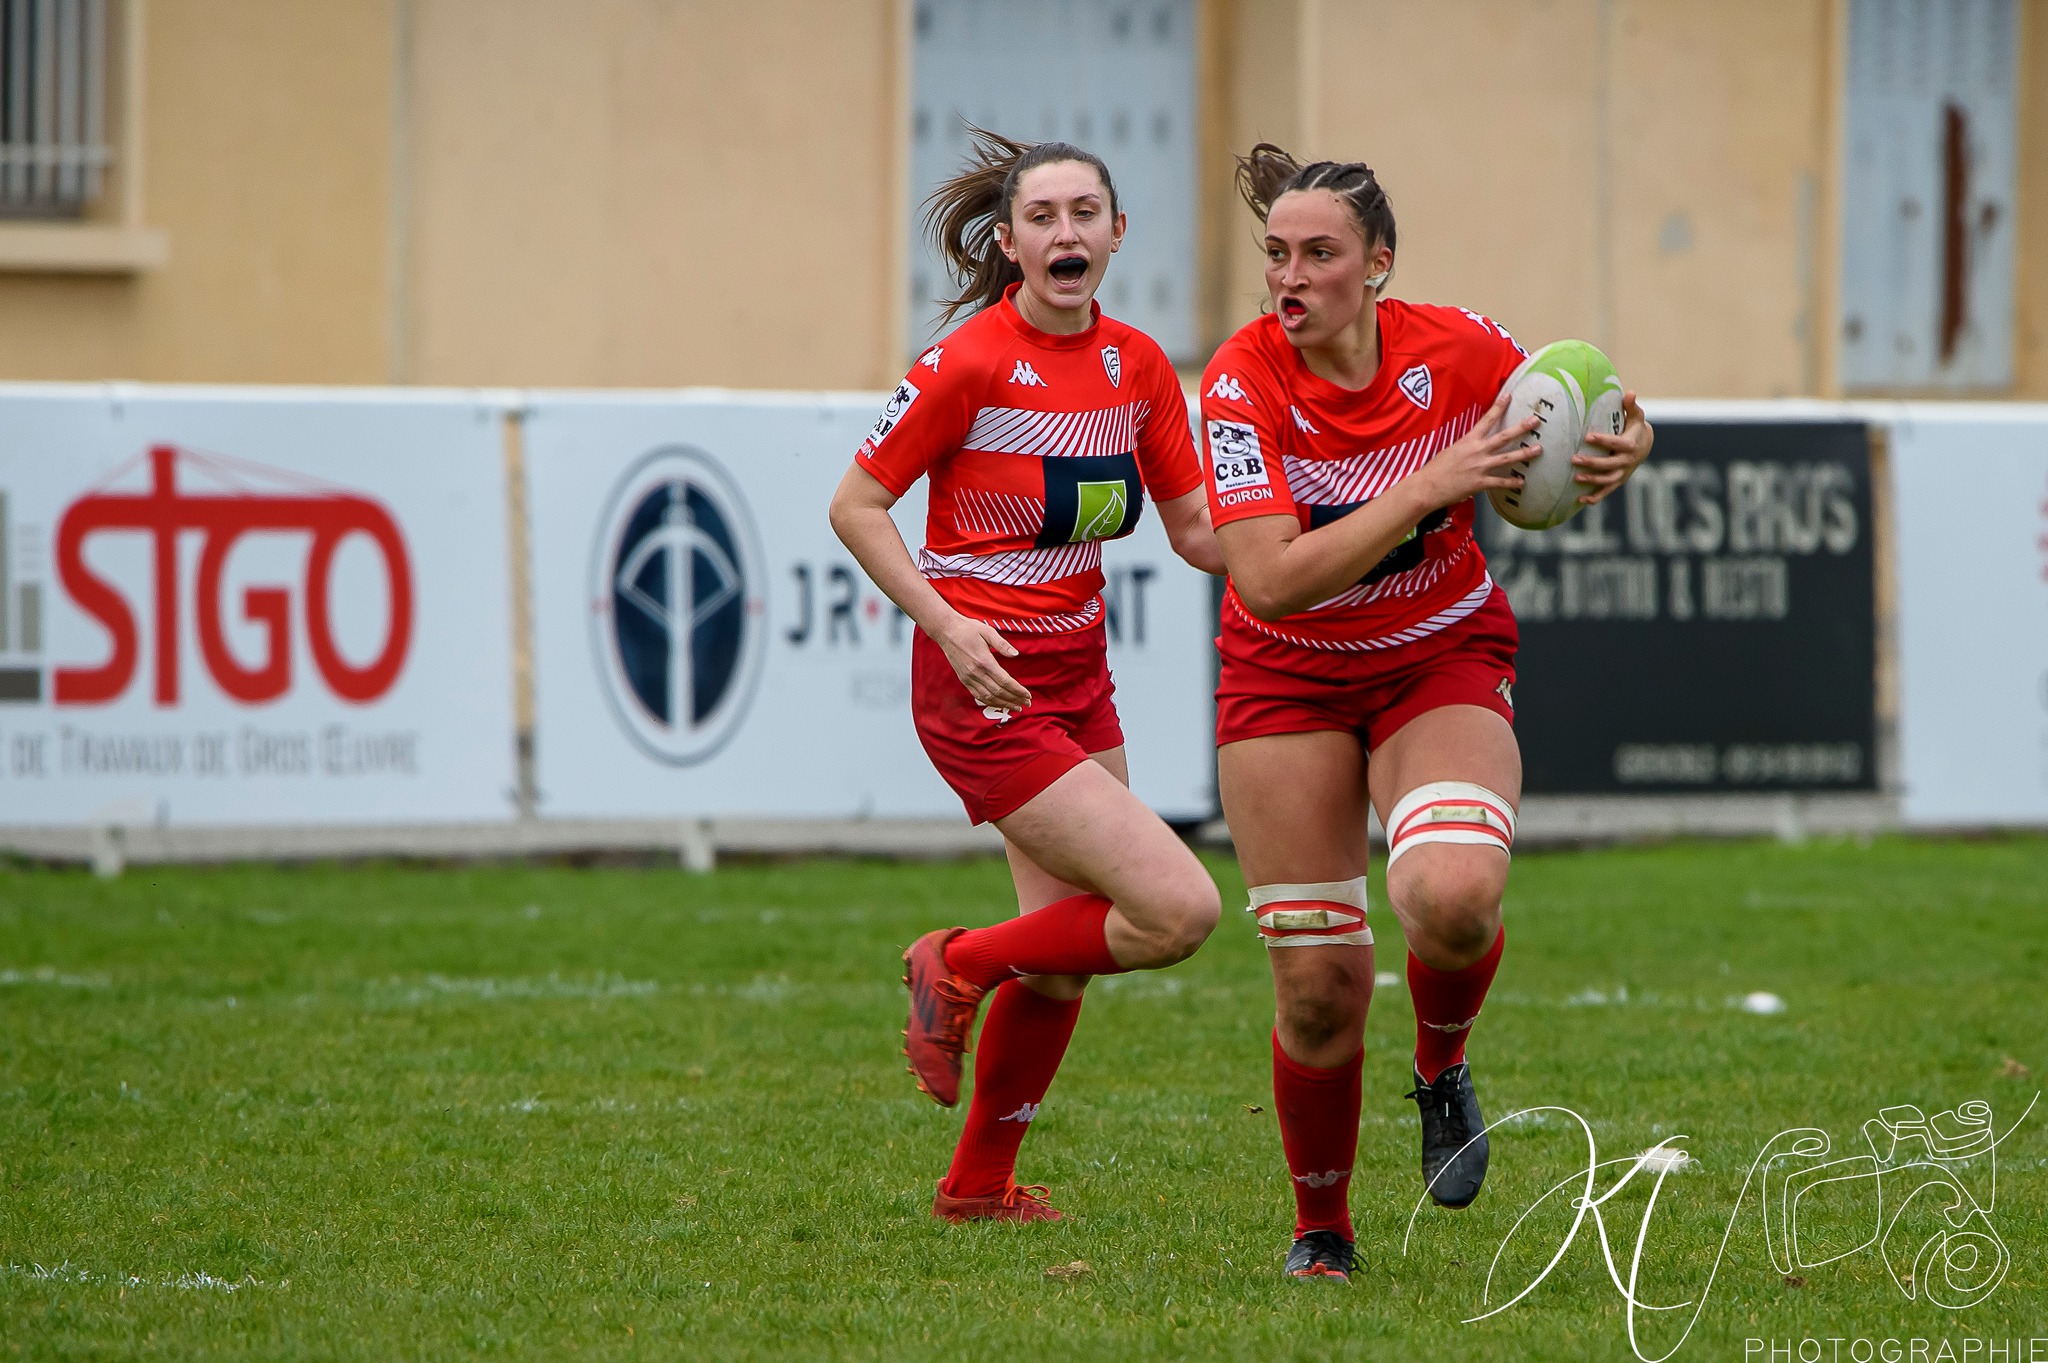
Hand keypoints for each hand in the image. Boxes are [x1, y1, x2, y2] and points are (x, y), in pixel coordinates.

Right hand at [934, 613, 1030, 712]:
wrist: (946, 631)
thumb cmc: (968, 629)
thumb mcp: (988, 631)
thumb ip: (1002, 644)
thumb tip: (1016, 654)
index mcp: (984, 661)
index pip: (1005, 681)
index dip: (1017, 690)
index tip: (1028, 695)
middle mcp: (976, 672)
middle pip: (998, 692)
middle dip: (1014, 699)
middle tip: (1027, 704)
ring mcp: (968, 678)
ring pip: (988, 697)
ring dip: (1004, 704)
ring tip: (1016, 707)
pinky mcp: (964, 679)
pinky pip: (978, 695)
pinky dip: (990, 702)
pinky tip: (999, 703)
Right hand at [1413, 389, 1538, 509]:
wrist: (1428, 486)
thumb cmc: (1436, 468)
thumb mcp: (1451, 450)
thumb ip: (1466, 445)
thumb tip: (1474, 443)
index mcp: (1468, 440)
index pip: (1486, 420)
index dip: (1498, 407)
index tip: (1509, 396)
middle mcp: (1477, 451)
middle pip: (1504, 437)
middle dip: (1521, 428)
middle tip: (1535, 421)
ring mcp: (1480, 467)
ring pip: (1507, 458)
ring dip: (1524, 453)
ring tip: (1538, 449)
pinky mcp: (1480, 483)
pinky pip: (1500, 482)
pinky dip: (1511, 483)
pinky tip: (1522, 482)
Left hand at [1574, 391, 1652, 504]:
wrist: (1644, 445)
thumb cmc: (1635, 427)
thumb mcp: (1636, 416)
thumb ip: (1631, 406)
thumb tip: (1629, 393)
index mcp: (1631, 444)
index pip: (1616, 443)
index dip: (1603, 440)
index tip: (1588, 436)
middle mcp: (1628, 461)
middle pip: (1610, 464)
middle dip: (1592, 463)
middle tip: (1574, 459)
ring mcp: (1623, 473)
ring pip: (1608, 480)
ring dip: (1592, 481)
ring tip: (1576, 478)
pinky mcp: (1618, 481)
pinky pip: (1607, 491)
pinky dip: (1595, 497)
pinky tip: (1581, 501)